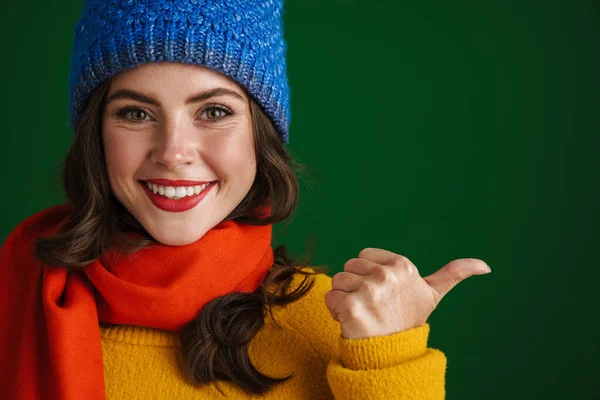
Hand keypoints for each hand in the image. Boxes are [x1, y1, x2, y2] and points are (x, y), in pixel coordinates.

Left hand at [324, 248, 490, 338]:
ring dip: (344, 298)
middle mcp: (386, 275)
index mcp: (402, 265)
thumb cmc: (409, 320)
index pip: (362, 256)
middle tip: (372, 306)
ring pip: (337, 282)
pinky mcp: (352, 306)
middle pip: (348, 267)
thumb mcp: (433, 295)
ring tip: (363, 313)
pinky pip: (329, 298)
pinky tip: (351, 321)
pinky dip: (334, 310)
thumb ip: (454, 274)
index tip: (382, 293)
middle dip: (354, 285)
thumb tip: (485, 265)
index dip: (367, 274)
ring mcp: (369, 291)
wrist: (394, 354)